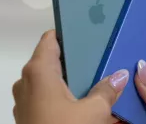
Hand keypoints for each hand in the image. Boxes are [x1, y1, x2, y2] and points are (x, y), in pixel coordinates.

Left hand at [12, 30, 128, 123]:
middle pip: (51, 58)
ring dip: (68, 78)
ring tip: (93, 76)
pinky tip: (80, 100)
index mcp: (39, 70)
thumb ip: (107, 90)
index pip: (50, 39)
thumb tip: (120, 75)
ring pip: (48, 79)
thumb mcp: (93, 112)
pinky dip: (61, 94)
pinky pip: (45, 95)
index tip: (86, 31)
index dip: (68, 33)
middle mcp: (26, 80)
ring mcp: (25, 98)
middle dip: (74, 57)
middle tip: (97, 55)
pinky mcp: (28, 114)